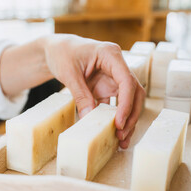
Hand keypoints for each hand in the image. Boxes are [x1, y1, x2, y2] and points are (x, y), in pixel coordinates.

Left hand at [44, 34, 144, 148]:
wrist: (56, 50)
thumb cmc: (62, 54)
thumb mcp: (69, 74)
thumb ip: (80, 95)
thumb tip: (88, 119)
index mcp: (111, 55)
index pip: (127, 81)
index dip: (126, 103)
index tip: (119, 122)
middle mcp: (117, 66)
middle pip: (134, 92)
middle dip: (131, 115)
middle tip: (122, 135)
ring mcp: (113, 78)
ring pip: (129, 101)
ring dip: (127, 119)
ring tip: (121, 141)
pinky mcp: (107, 88)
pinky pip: (115, 105)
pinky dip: (114, 119)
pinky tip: (112, 134)